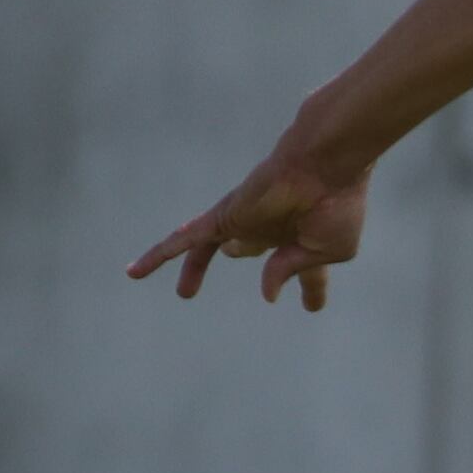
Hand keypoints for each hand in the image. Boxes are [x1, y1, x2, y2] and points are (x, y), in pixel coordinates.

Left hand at [130, 139, 369, 312]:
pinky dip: (159, 255)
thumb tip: (266, 292)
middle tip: (247, 269)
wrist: (323, 167)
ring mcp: (246, 222)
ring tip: (185, 293)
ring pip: (210, 248)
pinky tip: (136, 272)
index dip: (309, 289)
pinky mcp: (223, 217)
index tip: (311, 305)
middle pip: (253, 249)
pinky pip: (183, 240)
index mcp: (307, 241)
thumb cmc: (337, 207)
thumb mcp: (329, 252)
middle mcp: (275, 230)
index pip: (306, 271)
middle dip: (249, 256)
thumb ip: (294, 272)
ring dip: (196, 268)